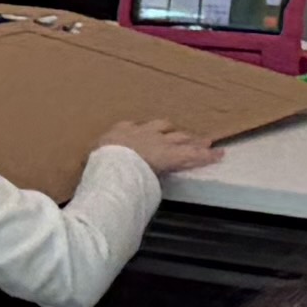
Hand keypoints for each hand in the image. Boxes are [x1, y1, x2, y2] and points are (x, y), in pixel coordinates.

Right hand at [103, 118, 230, 176]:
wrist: (111, 157)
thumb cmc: (97, 160)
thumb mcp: (91, 159)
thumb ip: (95, 165)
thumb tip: (88, 179)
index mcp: (121, 131)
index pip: (136, 128)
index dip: (146, 132)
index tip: (151, 134)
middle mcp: (143, 132)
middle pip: (164, 129)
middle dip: (174, 133)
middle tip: (185, 136)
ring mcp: (160, 142)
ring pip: (181, 139)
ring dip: (193, 141)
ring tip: (206, 142)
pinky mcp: (174, 154)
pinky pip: (193, 155)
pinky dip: (206, 156)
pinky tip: (218, 155)